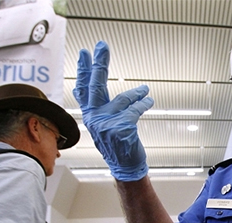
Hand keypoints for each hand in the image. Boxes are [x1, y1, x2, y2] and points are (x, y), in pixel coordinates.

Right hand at [73, 40, 154, 180]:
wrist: (125, 167)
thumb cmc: (117, 146)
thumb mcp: (102, 126)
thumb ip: (100, 108)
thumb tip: (89, 88)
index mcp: (89, 116)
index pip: (84, 89)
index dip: (84, 71)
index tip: (84, 54)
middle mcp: (94, 118)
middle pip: (96, 86)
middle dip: (99, 64)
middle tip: (102, 46)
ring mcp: (107, 123)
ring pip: (123, 99)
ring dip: (137, 94)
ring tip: (145, 90)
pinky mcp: (121, 127)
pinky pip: (135, 109)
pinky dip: (143, 103)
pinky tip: (148, 100)